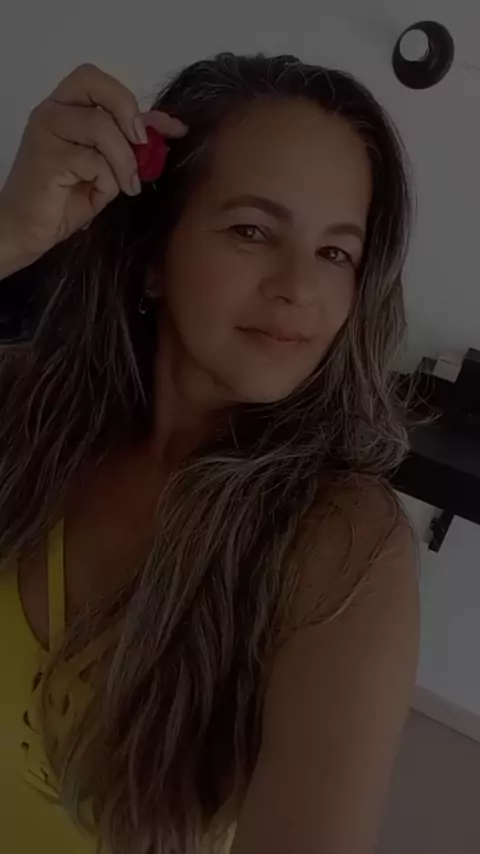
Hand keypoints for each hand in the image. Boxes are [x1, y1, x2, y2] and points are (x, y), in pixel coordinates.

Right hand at [0, 63, 187, 264]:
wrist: (27, 230)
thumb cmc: (64, 200)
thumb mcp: (106, 166)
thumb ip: (129, 142)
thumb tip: (169, 126)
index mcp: (64, 107)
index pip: (95, 78)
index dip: (132, 100)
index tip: (161, 130)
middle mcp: (51, 110)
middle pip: (97, 85)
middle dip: (129, 115)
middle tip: (141, 147)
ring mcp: (45, 131)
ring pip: (102, 127)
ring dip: (124, 162)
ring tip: (127, 187)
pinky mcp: (46, 157)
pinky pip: (93, 161)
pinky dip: (106, 182)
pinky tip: (99, 196)